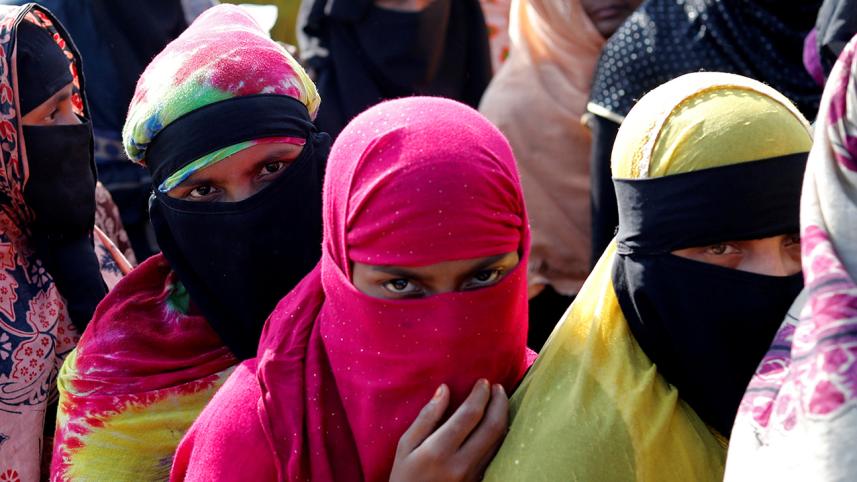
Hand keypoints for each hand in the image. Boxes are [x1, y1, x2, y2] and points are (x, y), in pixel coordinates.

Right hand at [390, 379, 508, 481]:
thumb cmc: (404, 477)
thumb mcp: (405, 446)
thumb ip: (426, 417)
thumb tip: (444, 389)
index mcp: (438, 450)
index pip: (469, 415)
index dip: (480, 395)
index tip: (483, 382)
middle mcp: (460, 463)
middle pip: (492, 427)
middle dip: (499, 402)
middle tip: (498, 387)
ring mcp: (472, 475)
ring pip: (498, 442)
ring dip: (503, 417)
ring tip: (499, 400)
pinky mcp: (478, 481)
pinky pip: (495, 454)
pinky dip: (499, 435)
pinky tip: (496, 423)